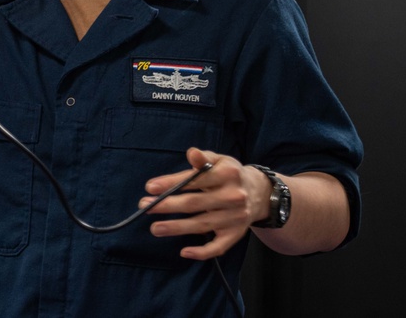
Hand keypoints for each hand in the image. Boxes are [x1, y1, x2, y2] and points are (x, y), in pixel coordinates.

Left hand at [139, 148, 272, 259]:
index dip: (171, 183)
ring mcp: (234, 218)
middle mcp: (232, 197)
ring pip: (201, 224)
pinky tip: (184, 252)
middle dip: (167, 205)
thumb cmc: (230, 174)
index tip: (150, 187)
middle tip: (144, 206)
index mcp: (227, 175)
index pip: (195, 180)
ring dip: (176, 228)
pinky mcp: (235, 234)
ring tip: (155, 228)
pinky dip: (202, 252)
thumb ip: (203, 158)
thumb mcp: (220, 160)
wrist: (260, 193)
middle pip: (194, 203)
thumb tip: (191, 153)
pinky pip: (219, 247)